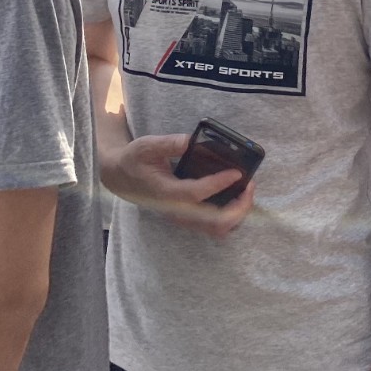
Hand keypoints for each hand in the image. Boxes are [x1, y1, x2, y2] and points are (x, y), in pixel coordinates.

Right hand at [102, 133, 255, 236]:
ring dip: (237, 214)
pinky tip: (236, 198)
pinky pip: (213, 227)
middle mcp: (176, 211)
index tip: (237, 172)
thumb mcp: (147, 145)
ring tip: (247, 192)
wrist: (120, 178)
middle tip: (250, 184)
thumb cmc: (134, 160)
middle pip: (214, 222)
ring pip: (216, 229)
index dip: (220, 183)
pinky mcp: (186, 218)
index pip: (197, 194)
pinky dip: (230, 217)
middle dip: (238, 206)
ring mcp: (181, 218)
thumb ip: (169, 143)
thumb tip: (191, 140)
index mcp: (166, 193)